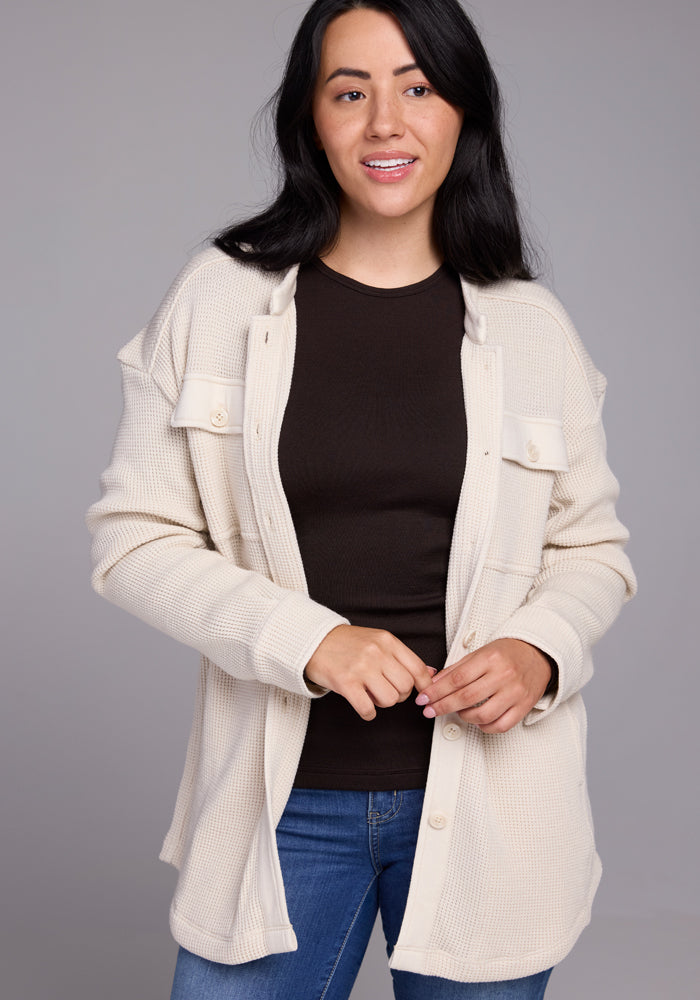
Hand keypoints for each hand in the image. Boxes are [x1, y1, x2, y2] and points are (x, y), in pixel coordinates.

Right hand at [305, 624, 434, 720]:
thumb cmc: (346, 643)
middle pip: (406, 687)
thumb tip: (430, 673)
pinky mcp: (346, 683)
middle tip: (386, 690)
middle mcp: (377, 653)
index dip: (424, 685)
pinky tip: (363, 703)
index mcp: (387, 641)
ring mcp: (361, 668)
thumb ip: (402, 657)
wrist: (313, 640)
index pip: (418, 668)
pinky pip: (368, 709)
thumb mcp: (377, 640)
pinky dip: (368, 712)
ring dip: (382, 703)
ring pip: (390, 699)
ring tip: (371, 693)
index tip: (422, 693)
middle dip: (399, 694)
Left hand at [414, 638, 552, 733]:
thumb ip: (456, 668)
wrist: (538, 653)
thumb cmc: (508, 652)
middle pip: (466, 697)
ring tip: (457, 712)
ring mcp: (515, 692)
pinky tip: (477, 721)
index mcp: (490, 658)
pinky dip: (485, 727)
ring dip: (464, 717)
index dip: (436, 690)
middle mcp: (503, 675)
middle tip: (430, 710)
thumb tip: (433, 683)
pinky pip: (501, 725)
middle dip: (443, 706)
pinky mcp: (524, 706)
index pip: (457, 678)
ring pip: (483, 714)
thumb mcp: (480, 652)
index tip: (423, 698)